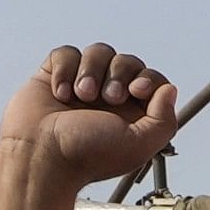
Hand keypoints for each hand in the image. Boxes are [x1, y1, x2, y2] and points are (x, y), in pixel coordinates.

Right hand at [0, 43, 177, 188]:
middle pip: (126, 61)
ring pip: (98, 52)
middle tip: (106, 98)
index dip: (148, 78)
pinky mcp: (54, 76)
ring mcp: (81, 85)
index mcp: (131, 114)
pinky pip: (66, 54)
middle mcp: (108, 98)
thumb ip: (163, 120)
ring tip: (81, 95)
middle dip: (119, 74)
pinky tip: (60, 93)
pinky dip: (65, 69)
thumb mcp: (139, 144)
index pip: (151, 80)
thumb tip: (169, 90)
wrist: (41, 156)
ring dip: (91, 71)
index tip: (137, 90)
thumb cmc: (87, 156)